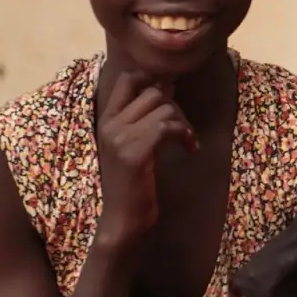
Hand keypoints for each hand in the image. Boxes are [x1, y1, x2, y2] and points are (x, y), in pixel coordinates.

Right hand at [95, 70, 197, 245]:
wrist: (123, 218)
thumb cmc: (133, 183)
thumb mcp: (134, 144)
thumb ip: (143, 118)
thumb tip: (169, 86)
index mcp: (106, 119)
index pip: (128, 78)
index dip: (154, 80)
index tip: (171, 98)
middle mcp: (109, 124)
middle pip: (152, 91)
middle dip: (177, 106)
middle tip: (184, 129)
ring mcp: (119, 138)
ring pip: (163, 108)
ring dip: (183, 122)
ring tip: (187, 141)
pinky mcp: (134, 154)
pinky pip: (165, 127)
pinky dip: (183, 134)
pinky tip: (189, 147)